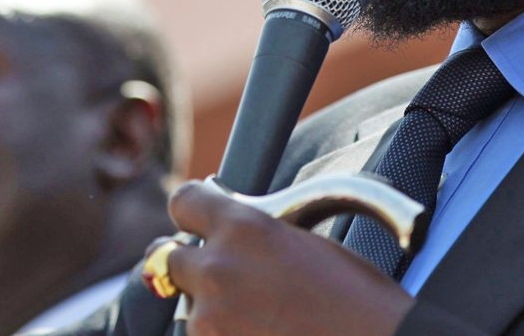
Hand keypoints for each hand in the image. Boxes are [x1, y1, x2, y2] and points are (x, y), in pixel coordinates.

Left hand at [163, 180, 413, 335]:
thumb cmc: (357, 296)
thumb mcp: (305, 238)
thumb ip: (253, 230)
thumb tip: (226, 228)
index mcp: (243, 227)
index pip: (182, 201)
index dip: (193, 210)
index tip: (200, 221)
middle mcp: (216, 269)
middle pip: (166, 258)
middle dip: (192, 264)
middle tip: (224, 277)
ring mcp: (210, 319)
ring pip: (188, 307)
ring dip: (211, 310)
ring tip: (263, 318)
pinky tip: (263, 334)